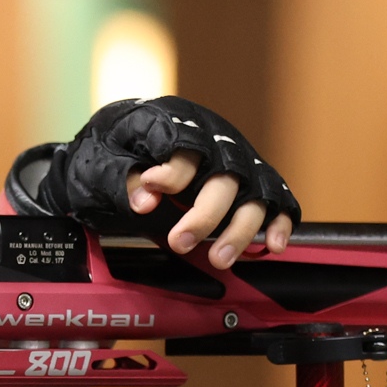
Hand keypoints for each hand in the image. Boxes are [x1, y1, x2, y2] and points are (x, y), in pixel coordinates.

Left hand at [41, 99, 299, 269]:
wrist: (134, 136)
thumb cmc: (124, 145)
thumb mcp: (108, 156)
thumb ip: (123, 175)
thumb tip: (144, 202)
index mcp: (181, 126)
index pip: (185, 151)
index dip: (171, 174)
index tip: (152, 189)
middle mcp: (217, 143)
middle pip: (223, 180)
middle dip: (203, 216)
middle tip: (178, 243)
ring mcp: (240, 163)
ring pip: (253, 197)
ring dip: (239, 231)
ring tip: (219, 260)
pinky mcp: (254, 182)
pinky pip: (277, 202)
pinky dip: (278, 224)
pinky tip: (271, 246)